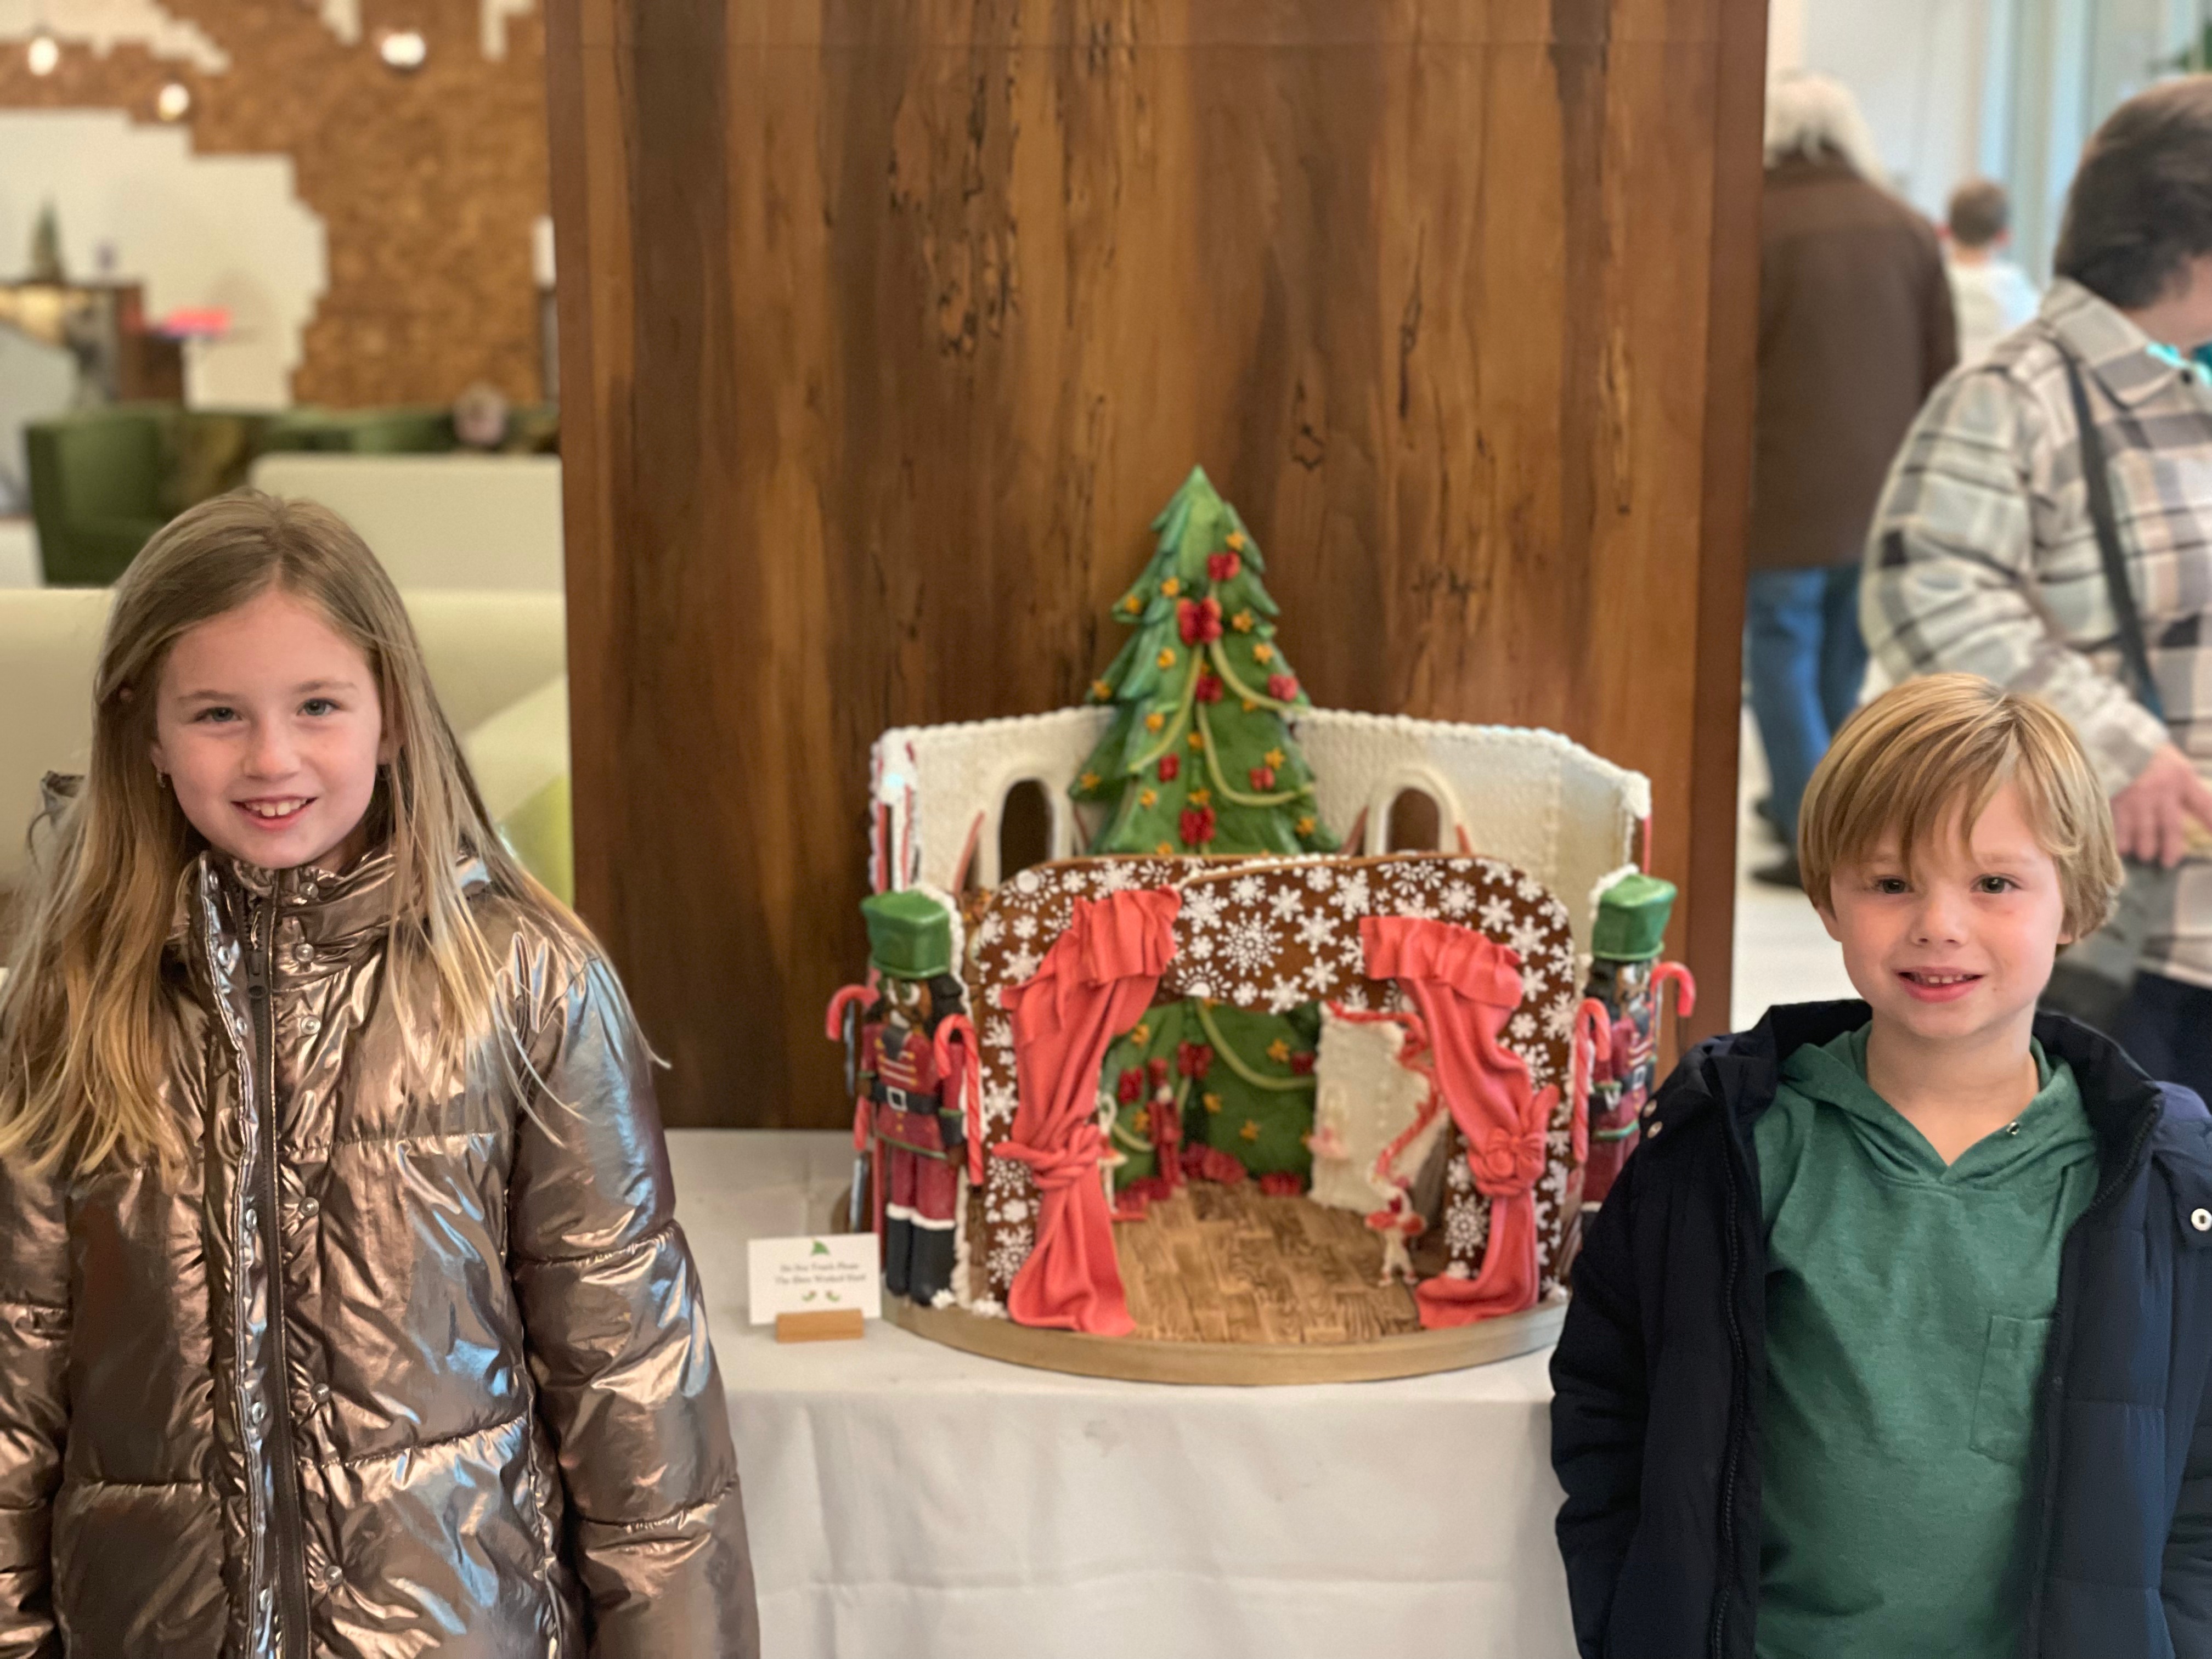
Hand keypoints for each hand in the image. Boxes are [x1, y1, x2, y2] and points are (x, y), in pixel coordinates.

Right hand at [2111, 743, 2211, 866]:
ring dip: (2144, 848)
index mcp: (2181, 779)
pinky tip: (2121, 849)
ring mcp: (2135, 798)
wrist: (2112, 739)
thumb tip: (2205, 820)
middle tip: (2168, 862)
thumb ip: (2188, 791)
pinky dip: (2120, 842)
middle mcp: (2161, 791)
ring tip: (2143, 854)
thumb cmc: (2148, 755)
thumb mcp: (2176, 766)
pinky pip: (2118, 829)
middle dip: (2170, 850)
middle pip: (2170, 829)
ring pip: (2143, 833)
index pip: (2204, 806)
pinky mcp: (2112, 801)